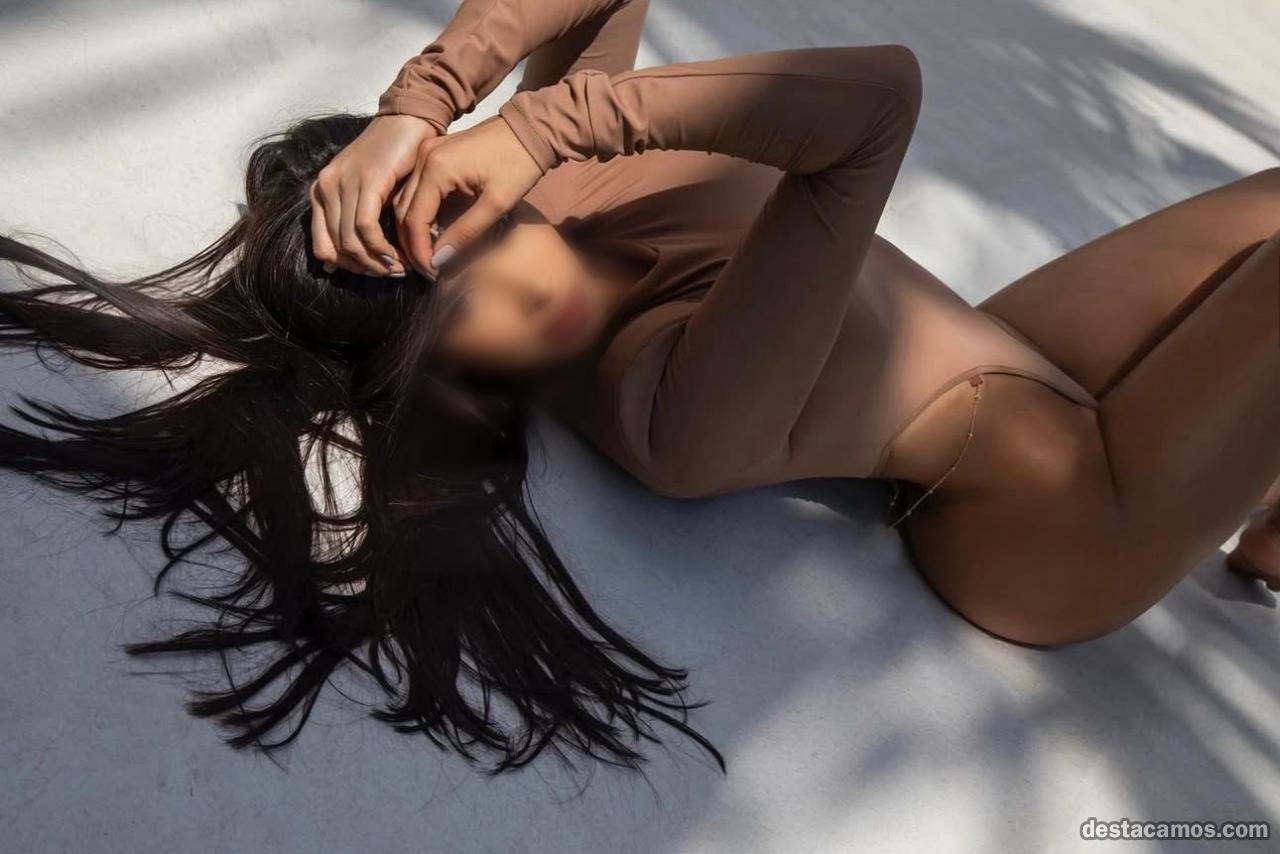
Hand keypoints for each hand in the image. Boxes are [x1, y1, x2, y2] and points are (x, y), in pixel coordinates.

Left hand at [310, 114, 435, 275]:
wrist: (409, 121)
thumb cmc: (394, 159)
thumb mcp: (368, 194)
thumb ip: (351, 224)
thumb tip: (332, 267)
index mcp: (321, 192)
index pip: (324, 248)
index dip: (351, 268)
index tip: (377, 272)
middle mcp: (325, 187)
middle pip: (336, 249)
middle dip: (366, 269)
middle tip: (393, 274)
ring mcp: (342, 182)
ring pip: (350, 242)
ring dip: (377, 262)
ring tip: (400, 267)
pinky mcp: (365, 181)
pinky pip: (366, 228)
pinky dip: (382, 248)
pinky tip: (399, 253)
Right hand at [394, 116, 542, 275]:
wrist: (530, 128)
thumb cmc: (519, 164)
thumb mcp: (496, 204)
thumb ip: (465, 232)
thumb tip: (439, 260)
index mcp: (436, 168)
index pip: (414, 219)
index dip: (419, 250)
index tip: (431, 272)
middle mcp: (423, 158)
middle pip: (403, 210)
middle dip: (413, 243)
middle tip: (427, 269)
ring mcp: (426, 152)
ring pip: (406, 200)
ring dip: (414, 229)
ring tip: (429, 255)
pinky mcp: (433, 152)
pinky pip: (416, 188)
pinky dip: (421, 212)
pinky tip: (433, 231)